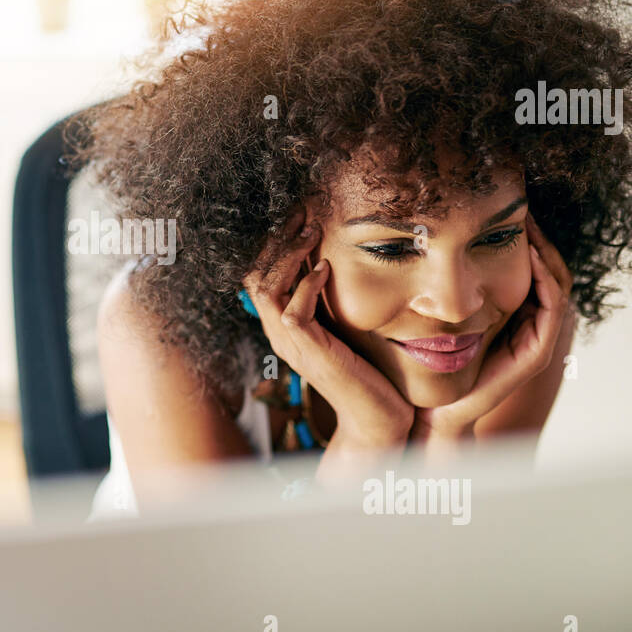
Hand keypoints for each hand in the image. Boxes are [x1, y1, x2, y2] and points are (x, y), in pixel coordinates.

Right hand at [243, 219, 412, 482]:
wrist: (378, 417)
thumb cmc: (368, 371)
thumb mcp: (343, 327)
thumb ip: (330, 302)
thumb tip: (333, 262)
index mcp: (283, 327)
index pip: (259, 277)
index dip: (272, 244)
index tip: (296, 216)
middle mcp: (279, 335)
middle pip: (254, 277)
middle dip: (276, 240)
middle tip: (300, 214)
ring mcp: (291, 346)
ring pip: (266, 289)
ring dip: (289, 256)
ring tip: (312, 232)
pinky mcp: (310, 354)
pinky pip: (293, 312)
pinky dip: (308, 285)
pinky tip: (327, 268)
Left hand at [410, 213, 573, 443]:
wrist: (435, 409)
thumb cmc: (432, 362)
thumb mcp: (441, 311)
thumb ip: (449, 283)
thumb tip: (432, 237)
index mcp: (514, 312)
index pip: (534, 265)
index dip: (528, 236)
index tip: (511, 207)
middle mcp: (529, 323)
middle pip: (550, 268)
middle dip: (541, 236)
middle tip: (526, 206)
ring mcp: (536, 339)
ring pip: (557, 283)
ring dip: (546, 251)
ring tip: (530, 223)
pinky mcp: (535, 353)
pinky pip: (551, 309)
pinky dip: (544, 279)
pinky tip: (530, 256)